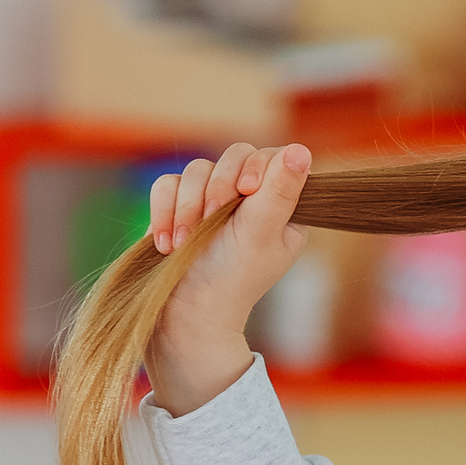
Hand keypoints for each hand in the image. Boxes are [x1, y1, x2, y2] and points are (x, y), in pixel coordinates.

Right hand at [144, 141, 311, 415]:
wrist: (185, 314)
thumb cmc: (232, 279)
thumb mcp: (260, 234)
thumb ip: (279, 191)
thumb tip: (302, 150)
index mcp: (282, 208)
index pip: (274, 158)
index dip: (256, 166)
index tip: (246, 191)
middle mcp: (250, 201)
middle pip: (235, 154)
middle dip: (218, 185)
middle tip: (213, 217)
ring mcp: (212, 202)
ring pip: (196, 169)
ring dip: (187, 206)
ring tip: (185, 242)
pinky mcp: (178, 208)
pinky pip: (165, 184)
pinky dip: (163, 211)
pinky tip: (167, 243)